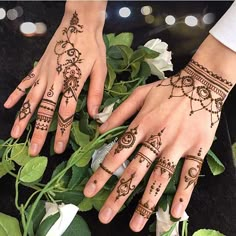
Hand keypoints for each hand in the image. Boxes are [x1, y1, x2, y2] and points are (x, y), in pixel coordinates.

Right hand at [4, 2, 106, 155]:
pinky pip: (25, 82)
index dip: (61, 132)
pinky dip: (16, 93)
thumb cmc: (93, 47)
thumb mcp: (101, 69)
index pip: (66, 112)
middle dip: (38, 131)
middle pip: (45, 110)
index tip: (57, 148)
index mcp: (72, 82)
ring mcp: (44, 73)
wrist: (80, 23)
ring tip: (15, 134)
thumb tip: (94, 115)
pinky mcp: (39, 67)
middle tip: (32, 150)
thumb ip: (96, 92)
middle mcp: (55, 80)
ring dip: (23, 118)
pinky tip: (9, 105)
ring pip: (31, 99)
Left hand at [83, 41, 234, 231]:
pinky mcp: (198, 149)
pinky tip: (176, 213)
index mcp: (142, 124)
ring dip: (147, 202)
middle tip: (105, 215)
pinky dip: (184, 194)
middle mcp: (158, 137)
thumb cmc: (168, 89)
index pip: (118, 152)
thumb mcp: (140, 94)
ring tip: (134, 224)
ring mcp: (179, 145)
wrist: (202, 83)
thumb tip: (99, 129)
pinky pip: (191, 174)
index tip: (90, 190)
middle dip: (119, 194)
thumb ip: (119, 112)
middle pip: (135, 170)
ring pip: (160, 176)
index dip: (102, 172)